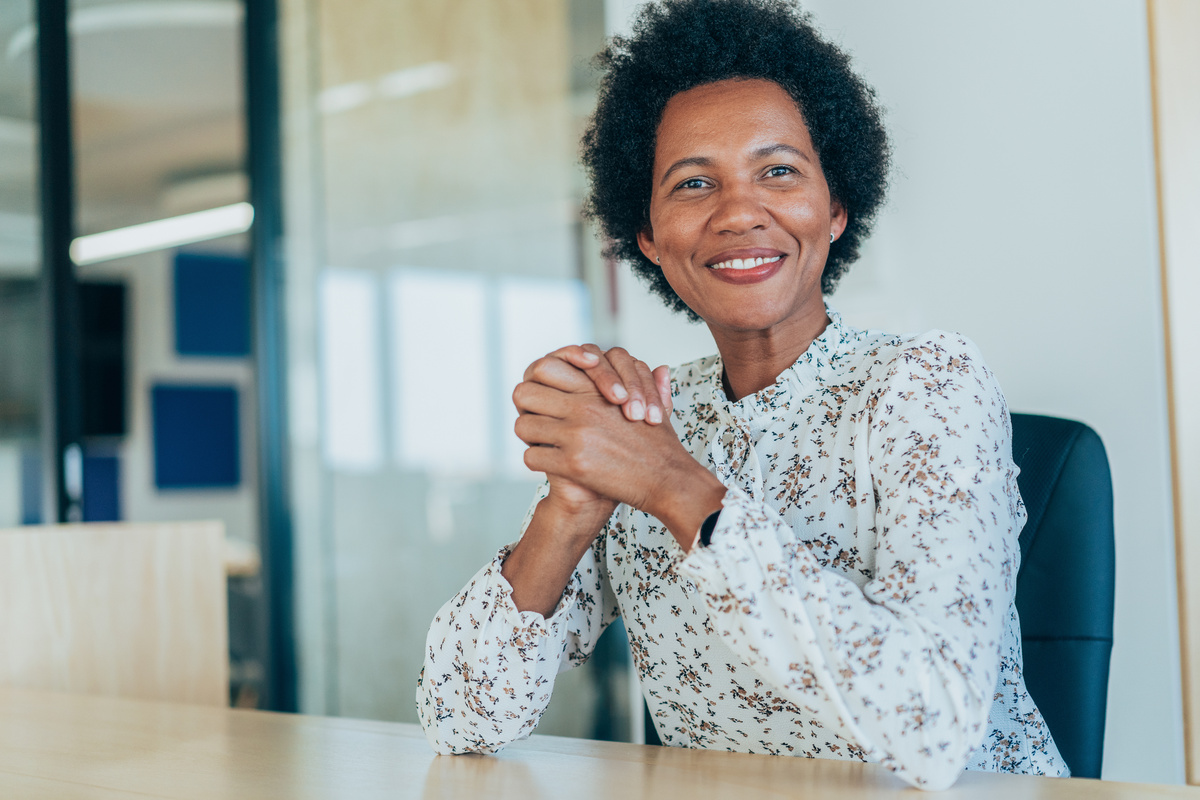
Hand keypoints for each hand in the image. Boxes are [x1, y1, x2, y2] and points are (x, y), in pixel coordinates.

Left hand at [514, 346, 670, 514]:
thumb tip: (660, 368)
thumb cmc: (660, 446)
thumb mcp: (657, 405)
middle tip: (538, 421)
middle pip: (524, 394)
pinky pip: (532, 457)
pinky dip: (539, 461)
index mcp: (596, 389)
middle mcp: (582, 407)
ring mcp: (576, 435)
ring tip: (544, 444)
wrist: (667, 480)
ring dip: (531, 437)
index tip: (547, 399)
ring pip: (523, 426)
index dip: (540, 382)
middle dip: (527, 408)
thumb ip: (650, 384)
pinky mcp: (572, 464)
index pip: (544, 368)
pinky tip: (552, 464)